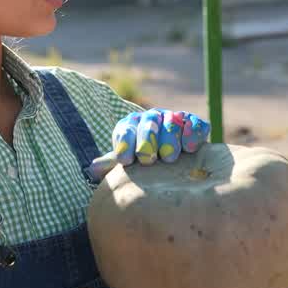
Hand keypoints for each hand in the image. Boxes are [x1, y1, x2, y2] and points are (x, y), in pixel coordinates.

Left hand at [88, 108, 209, 182]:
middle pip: (149, 123)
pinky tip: (190, 147)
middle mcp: (152, 118)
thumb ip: (111, 165)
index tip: (125, 161)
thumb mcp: (126, 162)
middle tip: (148, 159)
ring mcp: (173, 119)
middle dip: (147, 139)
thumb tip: (92, 169)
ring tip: (169, 158)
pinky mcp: (193, 124)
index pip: (126, 130)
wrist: (170, 161)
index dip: (125, 143)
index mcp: (131, 125)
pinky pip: (194, 123)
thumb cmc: (141, 163)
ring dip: (170, 138)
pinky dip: (193, 132)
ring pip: (172, 122)